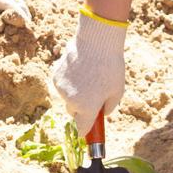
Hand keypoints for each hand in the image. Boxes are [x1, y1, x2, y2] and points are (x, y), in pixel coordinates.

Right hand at [50, 11, 127, 128]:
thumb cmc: (111, 67)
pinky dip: (68, 81)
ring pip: (66, 97)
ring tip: (88, 76)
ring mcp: (61, 88)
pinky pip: (61, 85)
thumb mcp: (117, 91)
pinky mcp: (55, 75)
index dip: (86, 131)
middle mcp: (71, 101)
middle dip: (82, 108)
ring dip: (74, 93)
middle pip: (74, 112)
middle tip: (93, 95)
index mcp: (87, 108)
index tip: (89, 130)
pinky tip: (79, 69)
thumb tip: (102, 113)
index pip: (82, 129)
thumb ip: (109, 108)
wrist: (96, 41)